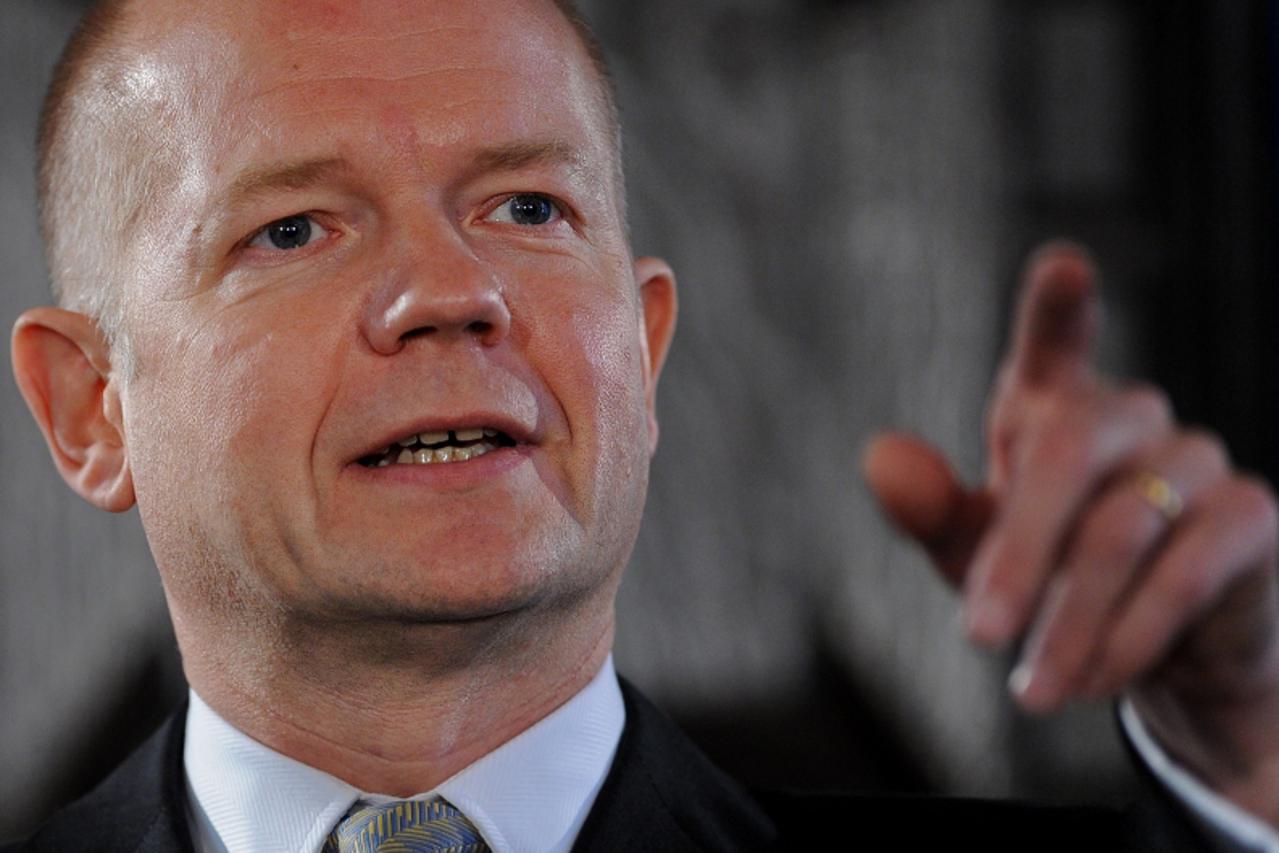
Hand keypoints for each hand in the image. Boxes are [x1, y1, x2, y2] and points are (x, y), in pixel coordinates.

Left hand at [863, 243, 1278, 815]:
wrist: (1156, 653)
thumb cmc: (1048, 582)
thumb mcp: (976, 554)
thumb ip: (930, 508)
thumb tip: (878, 456)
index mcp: (1052, 408)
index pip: (1055, 343)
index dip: (1058, 306)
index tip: (1064, 263)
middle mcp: (1129, 416)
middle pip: (1070, 449)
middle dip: (1017, 551)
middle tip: (977, 636)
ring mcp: (1196, 459)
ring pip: (1121, 528)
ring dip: (1067, 621)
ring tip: (1031, 690)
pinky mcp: (1250, 517)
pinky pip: (1185, 574)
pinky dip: (1126, 636)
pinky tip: (1093, 680)